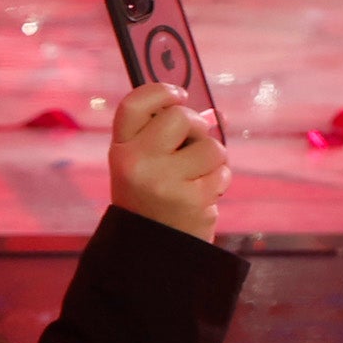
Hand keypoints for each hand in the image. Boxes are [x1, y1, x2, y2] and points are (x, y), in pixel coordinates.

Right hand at [109, 79, 229, 240]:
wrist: (152, 251)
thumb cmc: (153, 199)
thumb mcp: (145, 164)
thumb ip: (168, 137)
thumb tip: (213, 113)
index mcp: (120, 149)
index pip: (134, 104)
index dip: (160, 91)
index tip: (179, 94)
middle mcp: (136, 162)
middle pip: (180, 117)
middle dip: (197, 127)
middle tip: (193, 145)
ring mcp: (163, 181)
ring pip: (210, 145)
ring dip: (213, 159)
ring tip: (197, 178)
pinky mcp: (189, 199)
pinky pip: (221, 171)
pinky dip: (219, 180)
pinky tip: (203, 195)